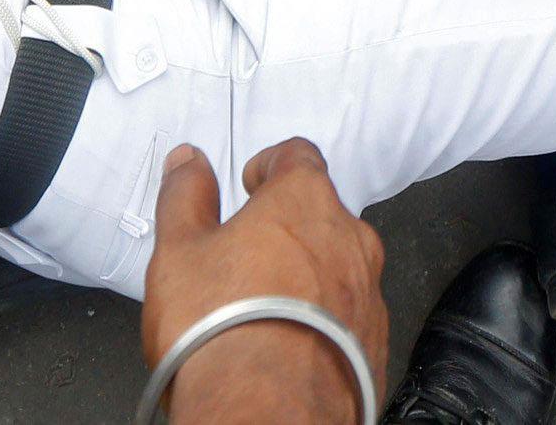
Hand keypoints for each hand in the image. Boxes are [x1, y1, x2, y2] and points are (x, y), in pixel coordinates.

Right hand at [144, 142, 387, 424]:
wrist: (265, 413)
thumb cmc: (223, 329)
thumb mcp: (180, 250)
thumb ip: (185, 195)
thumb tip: (188, 161)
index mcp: (304, 200)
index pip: (297, 155)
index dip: (270, 165)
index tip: (251, 184)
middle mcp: (350, 238)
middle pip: (321, 214)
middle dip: (287, 228)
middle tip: (247, 256)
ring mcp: (369, 293)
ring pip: (340, 267)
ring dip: (309, 276)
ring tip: (265, 309)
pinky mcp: (375, 343)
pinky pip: (350, 316)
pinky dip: (324, 321)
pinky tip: (289, 345)